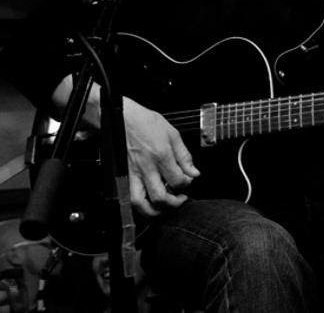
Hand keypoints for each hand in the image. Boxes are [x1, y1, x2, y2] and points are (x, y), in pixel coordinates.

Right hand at [123, 99, 200, 216]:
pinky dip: (139, 205)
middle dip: (173, 204)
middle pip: (160, 197)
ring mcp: (132, 173)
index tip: (189, 180)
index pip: (178, 180)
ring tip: (164, 208)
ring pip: (140, 203)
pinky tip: (148, 203)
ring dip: (154, 211)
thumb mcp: (173, 134)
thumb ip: (185, 156)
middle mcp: (146, 167)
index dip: (187, 183)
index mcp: (161, 155)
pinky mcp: (123, 175)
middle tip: (180, 199)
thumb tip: (194, 172)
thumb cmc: (147, 123)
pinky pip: (128, 197)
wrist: (124, 118)